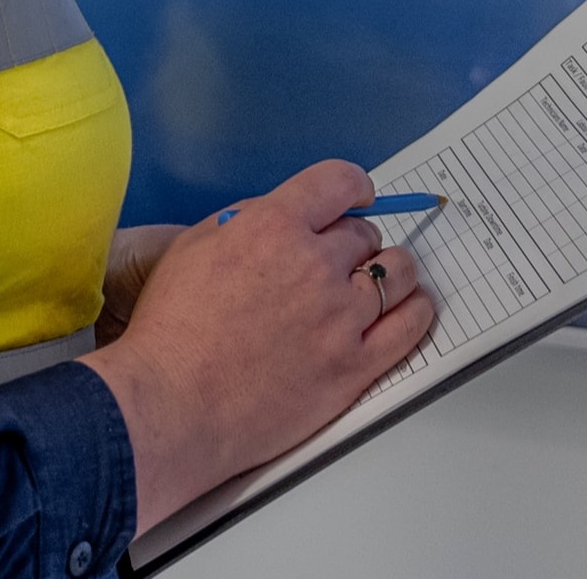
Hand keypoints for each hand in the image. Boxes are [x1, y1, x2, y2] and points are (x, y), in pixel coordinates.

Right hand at [82, 160, 434, 533]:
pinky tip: (410, 309)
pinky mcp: (355, 366)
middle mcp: (316, 265)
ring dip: (389, 272)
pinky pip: (409, 327)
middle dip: (353, 243)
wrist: (172, 404)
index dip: (352, 188)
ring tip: (378, 283)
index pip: (339, 182)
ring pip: (396, 274)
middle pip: (365, 235)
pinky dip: (415, 311)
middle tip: (338, 262)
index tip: (354, 200)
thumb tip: (284, 216)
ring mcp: (341, 318)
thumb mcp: (194, 246)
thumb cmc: (171, 329)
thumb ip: (246, 221)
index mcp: (274, 227)